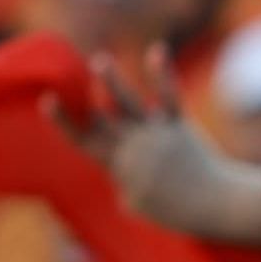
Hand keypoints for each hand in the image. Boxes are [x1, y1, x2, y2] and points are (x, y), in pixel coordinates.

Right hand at [58, 49, 260, 244]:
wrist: (212, 204)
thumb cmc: (175, 210)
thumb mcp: (138, 206)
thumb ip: (124, 187)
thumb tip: (119, 181)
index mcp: (119, 165)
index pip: (84, 140)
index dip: (64, 121)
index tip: (47, 100)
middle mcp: (133, 145)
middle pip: (100, 119)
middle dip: (79, 99)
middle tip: (61, 79)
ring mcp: (155, 133)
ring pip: (129, 103)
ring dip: (112, 82)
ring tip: (98, 61)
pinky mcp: (179, 125)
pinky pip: (169, 97)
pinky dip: (162, 74)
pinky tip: (156, 50)